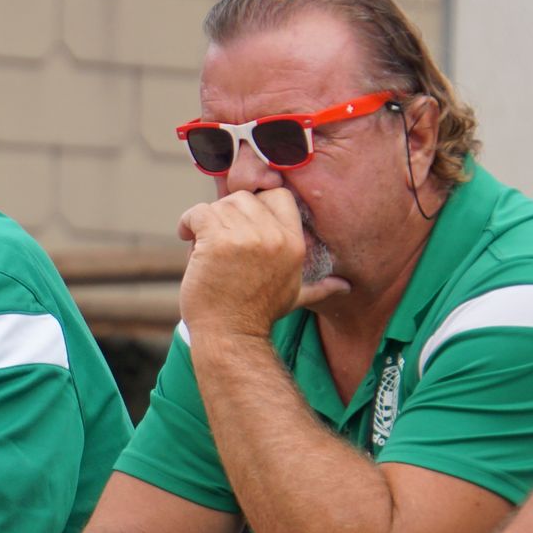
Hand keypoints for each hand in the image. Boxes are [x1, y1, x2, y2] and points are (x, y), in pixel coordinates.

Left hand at [178, 188, 344, 336]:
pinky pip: (199, 213)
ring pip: (220, 205)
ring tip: (200, 242)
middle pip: (245, 198)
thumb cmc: (258, 315)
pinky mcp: (218, 242)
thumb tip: (345, 287)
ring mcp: (246, 238)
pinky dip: (188, 222)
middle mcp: (274, 237)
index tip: (241, 222)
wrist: (231, 336)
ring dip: (206, 220)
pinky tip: (187, 236)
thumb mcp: (295, 296)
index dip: (258, 204)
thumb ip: (320, 287)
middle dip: (227, 213)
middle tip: (217, 235)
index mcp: (294, 243)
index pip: (279, 195)